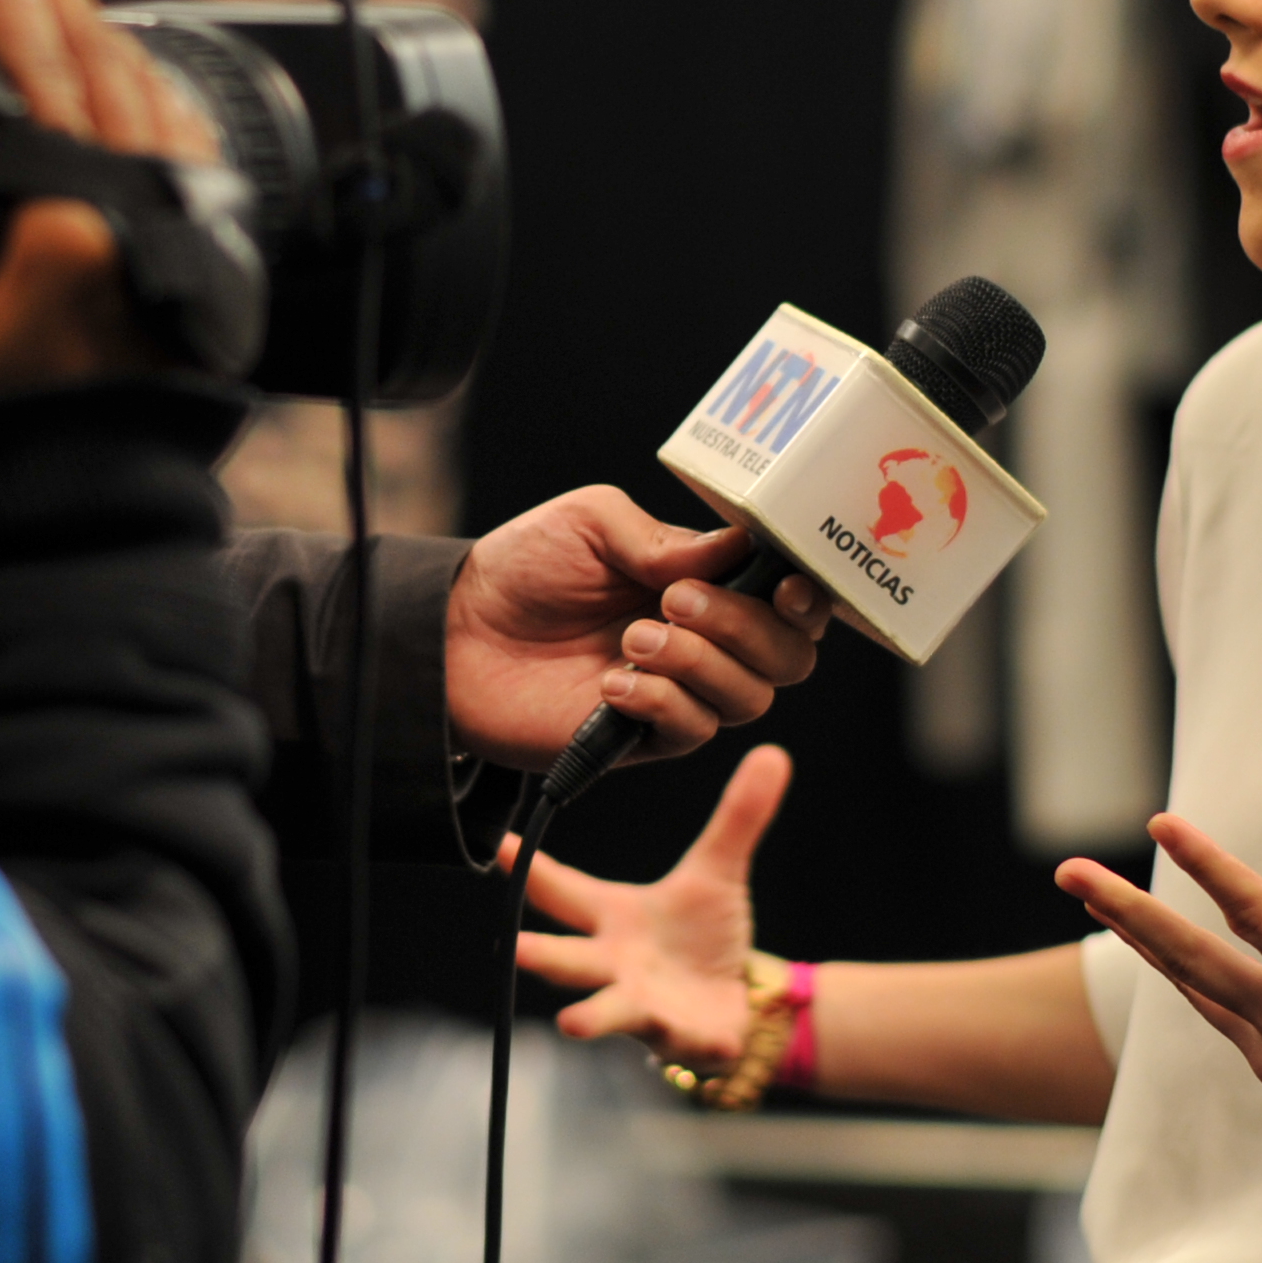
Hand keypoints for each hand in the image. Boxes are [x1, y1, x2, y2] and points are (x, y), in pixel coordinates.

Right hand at [0, 0, 216, 403]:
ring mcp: (184, 233)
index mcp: (74, 212)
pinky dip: (165, 104)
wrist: (93, 510)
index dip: (13, 6)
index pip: (42, 75)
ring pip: (160, 106)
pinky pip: (194, 154)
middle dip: (68, 9)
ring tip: (82, 10)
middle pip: (109, 74)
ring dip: (119, 48)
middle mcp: (143, 208)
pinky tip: (147, 95)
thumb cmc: (2, 435)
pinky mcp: (208, 265)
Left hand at [442, 487, 828, 766]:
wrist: (454, 632)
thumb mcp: (593, 523)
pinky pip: (693, 732)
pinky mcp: (644, 739)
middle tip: (674, 601)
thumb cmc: (522, 568)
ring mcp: (678, 692)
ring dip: (699, 663)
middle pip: (788, 657)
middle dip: (747, 627)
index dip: (807, 599)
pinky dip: (662, 703)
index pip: (789, 602)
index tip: (785, 585)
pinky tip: (611, 684)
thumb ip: (668, 540)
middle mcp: (705, 642)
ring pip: (749, 698)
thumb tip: (740, 548)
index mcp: (706, 584)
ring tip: (631, 639)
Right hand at [503, 745, 788, 1069]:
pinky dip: (704, 1043)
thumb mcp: (718, 872)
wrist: (732, 1002)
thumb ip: (737, 818)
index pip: (565, 890)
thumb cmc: (701, 936)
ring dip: (592, 1017)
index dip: (530, 868)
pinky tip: (719, 1042)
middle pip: (572, 958)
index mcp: (616, 919)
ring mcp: (645, 1007)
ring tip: (573, 1023)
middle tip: (517, 949)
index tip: (497, 844)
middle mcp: (617, 964)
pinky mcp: (685, 1037)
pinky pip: (690, 1041)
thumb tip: (772, 752)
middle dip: (544, 955)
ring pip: (611, 1012)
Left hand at [1058, 816, 1261, 1262]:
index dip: (1210, 866)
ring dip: (1146, 943)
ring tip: (1100, 902)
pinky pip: (1223, 1024)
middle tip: (1067, 870)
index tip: (1162, 826)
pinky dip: (1193, 989)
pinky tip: (1174, 968)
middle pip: (1191, 955)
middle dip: (1127, 909)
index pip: (1260, 914)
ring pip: (1195, 988)